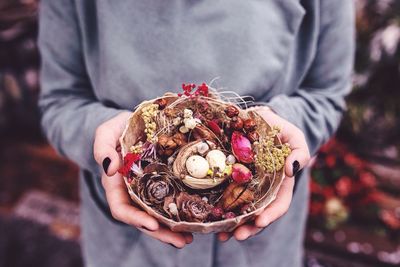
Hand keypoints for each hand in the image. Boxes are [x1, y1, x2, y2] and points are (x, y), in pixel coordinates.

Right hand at [94, 111, 192, 247]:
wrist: (133, 124)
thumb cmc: (117, 128)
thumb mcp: (106, 133)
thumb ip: (102, 148)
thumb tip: (109, 168)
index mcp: (115, 184)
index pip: (121, 208)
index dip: (135, 219)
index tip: (153, 224)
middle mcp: (131, 192)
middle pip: (143, 219)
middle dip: (161, 232)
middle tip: (182, 241)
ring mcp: (147, 190)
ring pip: (157, 215)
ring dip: (172, 229)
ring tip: (190, 238)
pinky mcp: (161, 184)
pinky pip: (168, 202)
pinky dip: (179, 213)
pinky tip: (193, 221)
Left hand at [218, 106, 309, 241]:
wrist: (260, 120)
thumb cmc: (281, 131)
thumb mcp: (296, 138)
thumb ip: (300, 153)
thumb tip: (292, 170)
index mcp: (281, 184)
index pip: (278, 204)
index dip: (270, 215)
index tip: (260, 221)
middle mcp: (263, 190)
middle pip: (258, 214)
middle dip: (249, 228)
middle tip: (236, 236)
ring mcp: (246, 186)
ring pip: (240, 210)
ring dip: (232, 225)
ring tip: (221, 235)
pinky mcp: (230, 179)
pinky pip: (225, 195)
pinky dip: (219, 208)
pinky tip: (210, 217)